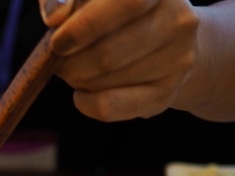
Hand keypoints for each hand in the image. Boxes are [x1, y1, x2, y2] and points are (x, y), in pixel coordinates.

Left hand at [39, 0, 198, 121]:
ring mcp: (179, 58)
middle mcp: (179, 19)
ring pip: (107, 80)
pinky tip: (81, 94)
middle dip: (70, 63)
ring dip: (78, 80)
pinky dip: (86, 103)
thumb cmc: (111, 12)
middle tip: (57, 62)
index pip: (129, 3)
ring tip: (75, 70)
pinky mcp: (167, 92)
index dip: (86, 26)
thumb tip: (55, 16)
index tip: (58, 41)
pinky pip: (111, 106)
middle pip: (109, 53)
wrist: (163, 39)